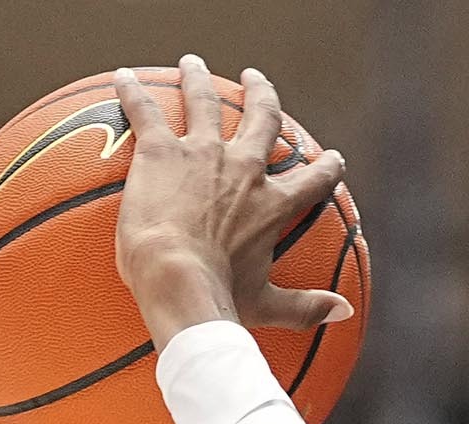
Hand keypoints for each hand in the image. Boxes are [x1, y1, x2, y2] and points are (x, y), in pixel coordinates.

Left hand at [111, 56, 350, 347]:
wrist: (177, 280)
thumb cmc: (220, 299)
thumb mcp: (267, 306)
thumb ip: (306, 307)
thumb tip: (345, 314)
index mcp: (273, 204)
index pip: (313, 179)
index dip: (327, 168)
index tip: (332, 160)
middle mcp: (243, 167)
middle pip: (262, 118)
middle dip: (263, 95)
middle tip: (256, 81)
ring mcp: (202, 152)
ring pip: (205, 100)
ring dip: (199, 79)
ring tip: (192, 65)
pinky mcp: (161, 150)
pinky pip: (147, 109)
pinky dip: (132, 91)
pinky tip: (123, 77)